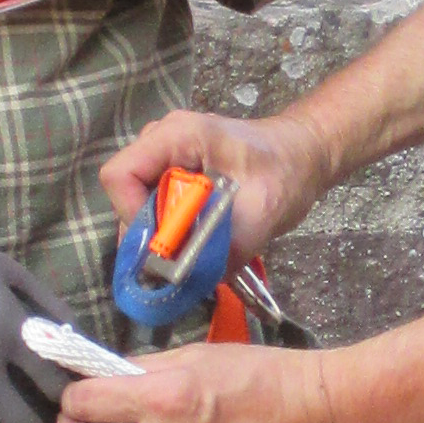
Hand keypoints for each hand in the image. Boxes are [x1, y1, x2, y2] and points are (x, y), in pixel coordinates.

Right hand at [99, 104, 330, 255]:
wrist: (303, 156)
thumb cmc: (285, 170)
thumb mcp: (262, 212)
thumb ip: (224, 249)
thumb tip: (188, 286)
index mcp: (176, 136)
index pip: (120, 176)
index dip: (132, 215)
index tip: (164, 244)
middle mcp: (161, 142)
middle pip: (127, 194)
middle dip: (151, 234)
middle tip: (183, 259)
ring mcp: (165, 157)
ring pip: (141, 205)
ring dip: (164, 235)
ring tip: (197, 250)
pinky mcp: (173, 174)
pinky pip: (157, 208)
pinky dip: (174, 231)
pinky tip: (200, 240)